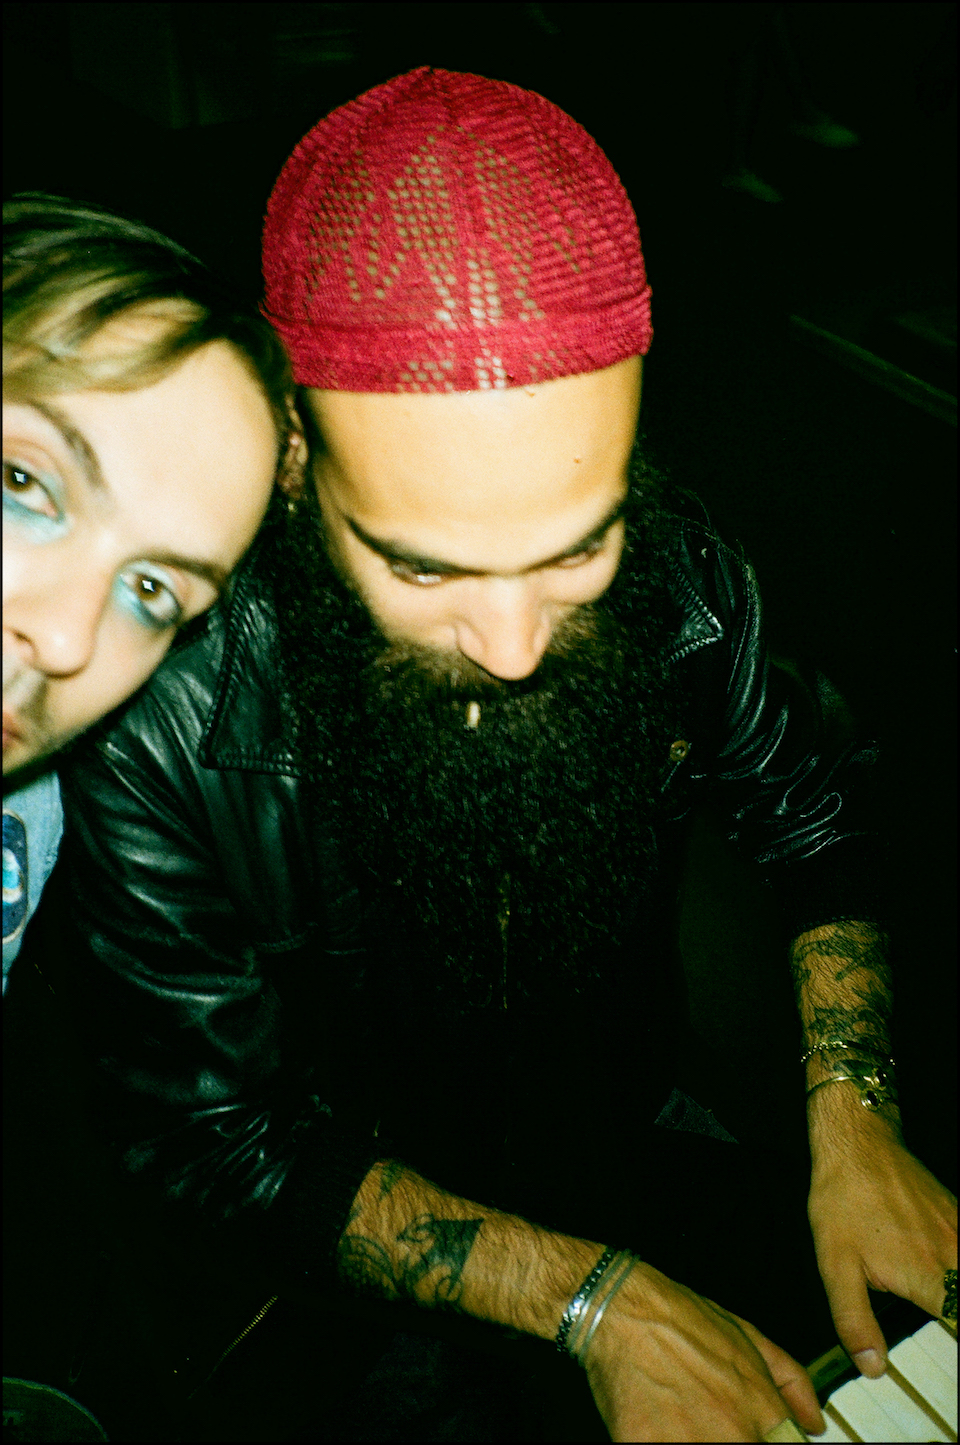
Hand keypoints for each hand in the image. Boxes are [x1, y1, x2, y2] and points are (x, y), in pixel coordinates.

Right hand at [583, 1260, 825, 1442]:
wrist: (624, 1310)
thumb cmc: (682, 1318)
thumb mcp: (748, 1336)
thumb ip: (791, 1381)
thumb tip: (813, 1423)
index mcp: (763, 1410)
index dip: (770, 1444)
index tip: (756, 1435)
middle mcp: (735, 1432)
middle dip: (735, 1440)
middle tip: (714, 1427)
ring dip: (700, 1442)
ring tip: (687, 1426)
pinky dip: (665, 1443)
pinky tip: (662, 1431)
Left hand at [808, 1112, 957, 1375]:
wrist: (858, 1143)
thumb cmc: (843, 1201)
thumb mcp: (835, 1266)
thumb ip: (854, 1320)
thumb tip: (872, 1367)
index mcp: (929, 1280)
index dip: (955, 1353)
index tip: (946, 1363)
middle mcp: (955, 1258)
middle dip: (957, 1320)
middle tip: (942, 1330)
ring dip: (958, 1297)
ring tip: (943, 1310)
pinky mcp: (959, 1217)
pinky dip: (958, 1269)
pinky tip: (945, 1276)